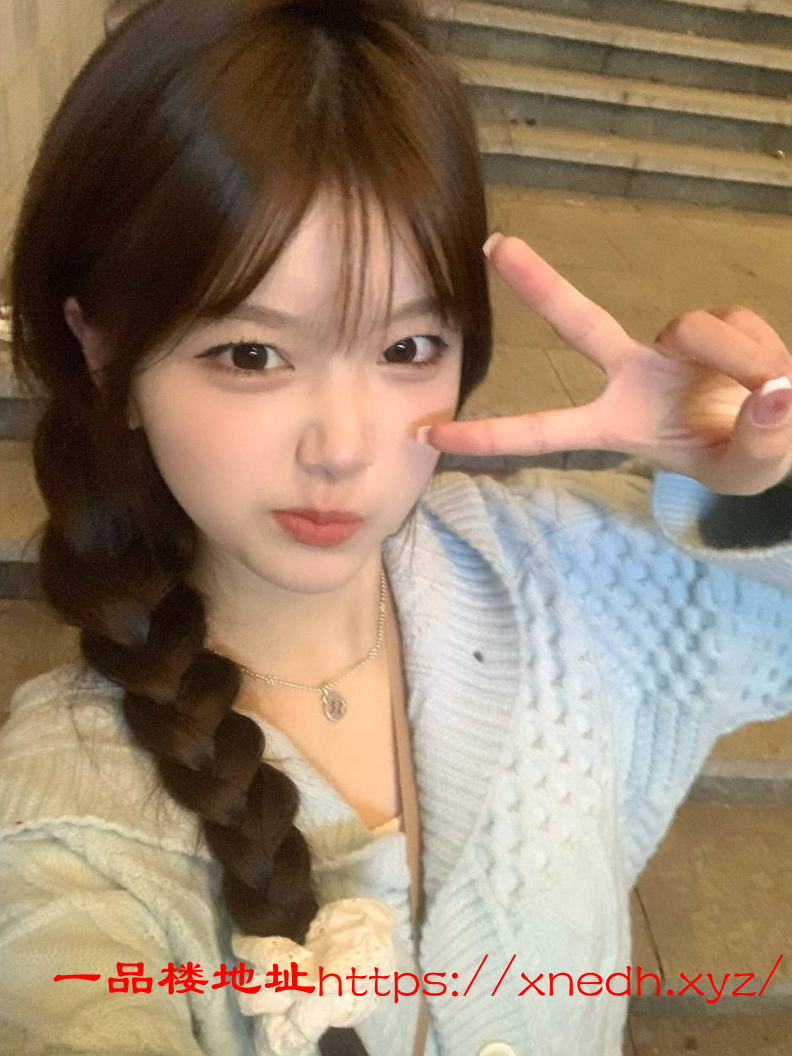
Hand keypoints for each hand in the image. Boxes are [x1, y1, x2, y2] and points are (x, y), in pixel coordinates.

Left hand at [420, 235, 791, 495]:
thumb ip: (759, 440)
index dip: (489, 436)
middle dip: (538, 284)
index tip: (427, 431)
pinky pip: (735, 323)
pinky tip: (770, 371)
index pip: (545, 431)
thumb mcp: (748, 470)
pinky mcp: (712, 322)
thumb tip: (775, 390)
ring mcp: (670, 345)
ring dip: (738, 358)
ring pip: (695, 328)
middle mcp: (631, 375)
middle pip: (579, 322)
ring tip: (768, 392)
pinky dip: (759, 349)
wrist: (783, 425)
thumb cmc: (747, 455)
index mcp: (616, 425)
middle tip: (493, 244)